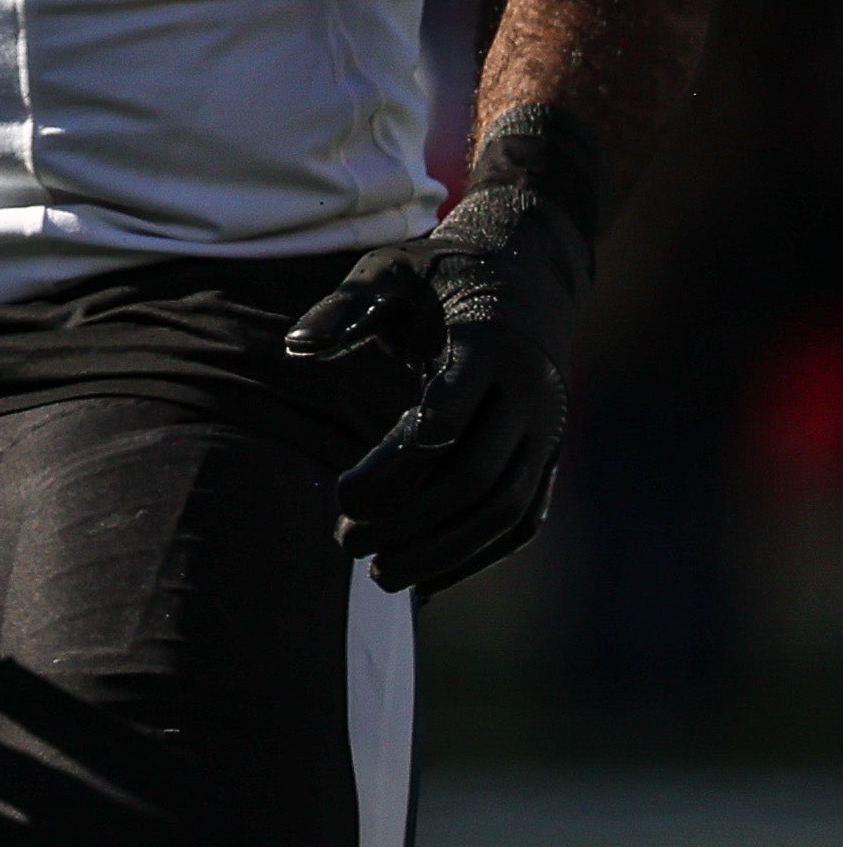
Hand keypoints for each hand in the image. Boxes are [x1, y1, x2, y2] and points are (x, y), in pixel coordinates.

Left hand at [288, 110, 603, 596]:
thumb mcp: (390, 268)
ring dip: (447, 550)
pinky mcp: (552, 454)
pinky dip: (481, 555)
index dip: (405, 456)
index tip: (346, 491)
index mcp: (490, 342)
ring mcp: (550, 428)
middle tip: (346, 542)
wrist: (532, 266)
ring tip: (381, 576)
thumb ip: (345, 306)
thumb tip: (293, 348)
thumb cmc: (441, 270)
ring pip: (507, 508)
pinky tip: (429, 580)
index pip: (454, 409)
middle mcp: (532, 392)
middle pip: (478, 473)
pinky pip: (525, 518)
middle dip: (412, 516)